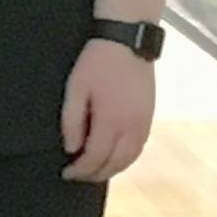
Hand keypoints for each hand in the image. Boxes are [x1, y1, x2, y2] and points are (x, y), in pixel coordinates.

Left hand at [61, 39, 156, 181]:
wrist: (128, 41)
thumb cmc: (97, 63)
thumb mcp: (76, 88)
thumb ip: (72, 121)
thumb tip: (72, 149)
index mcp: (111, 121)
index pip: (95, 157)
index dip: (80, 169)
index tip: (66, 173)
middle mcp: (132, 127)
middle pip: (115, 163)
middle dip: (95, 174)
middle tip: (78, 175)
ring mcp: (145, 123)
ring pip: (130, 158)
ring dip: (113, 169)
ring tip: (95, 170)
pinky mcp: (150, 116)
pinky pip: (139, 147)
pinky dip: (126, 159)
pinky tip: (115, 157)